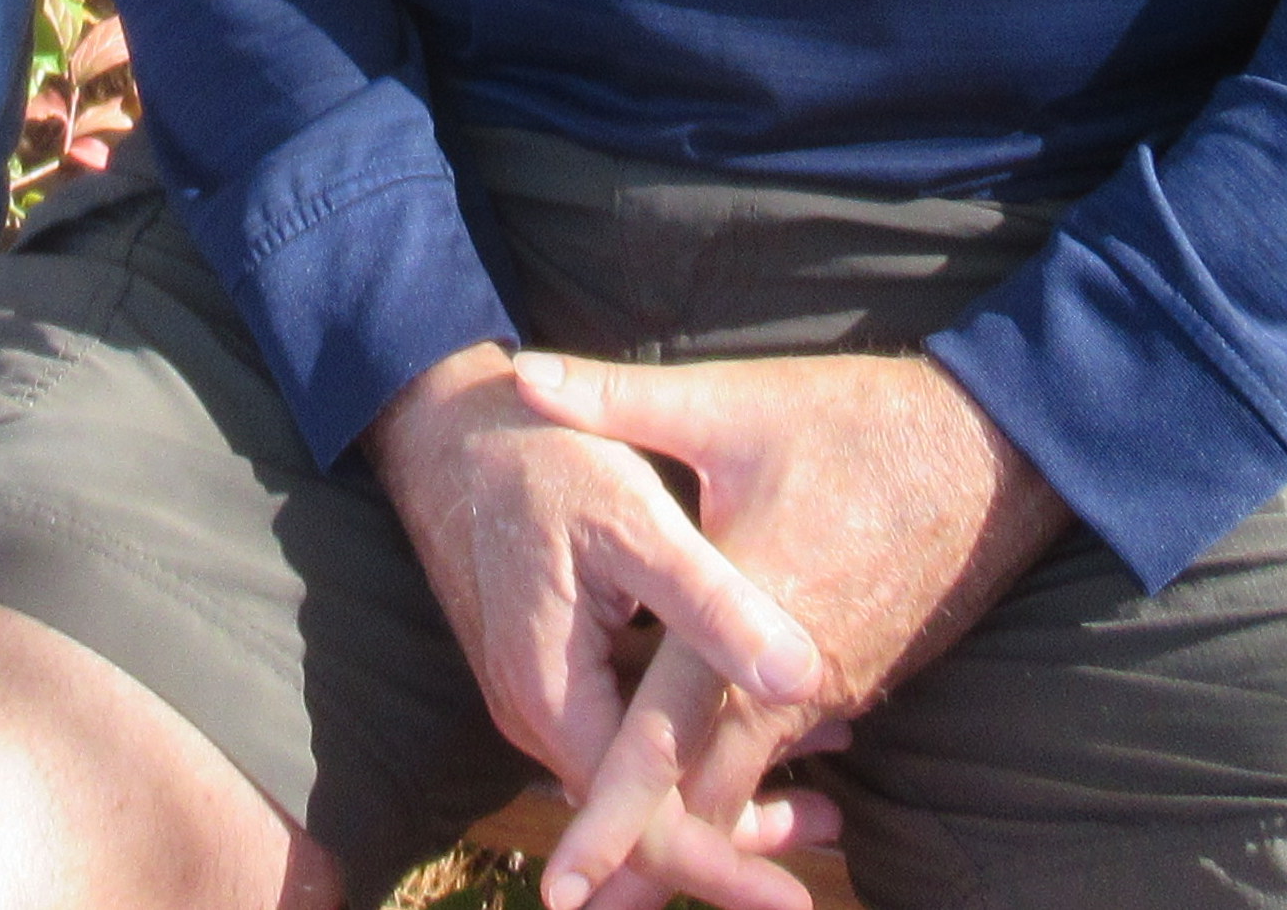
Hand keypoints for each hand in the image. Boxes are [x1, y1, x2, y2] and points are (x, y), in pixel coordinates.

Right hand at [363, 342, 826, 844]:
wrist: (454, 425)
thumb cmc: (543, 459)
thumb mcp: (637, 521)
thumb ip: (715, 604)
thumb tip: (804, 678)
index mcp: (553, 695)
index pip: (643, 823)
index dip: (722, 866)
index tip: (795, 903)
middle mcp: (538, 715)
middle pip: (642, 816)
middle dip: (736, 834)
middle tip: (832, 828)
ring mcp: (541, 695)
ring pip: (637, 775)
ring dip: (721, 783)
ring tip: (820, 786)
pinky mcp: (555, 669)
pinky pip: (624, 731)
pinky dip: (690, 737)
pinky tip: (762, 712)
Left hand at [513, 350, 1071, 909]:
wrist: (1000, 451)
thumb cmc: (862, 421)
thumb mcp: (733, 403)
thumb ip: (620, 399)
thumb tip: (523, 380)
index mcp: (753, 616)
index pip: (663, 746)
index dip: (608, 823)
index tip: (559, 884)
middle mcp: (795, 677)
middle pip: (706, 798)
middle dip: (642, 859)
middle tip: (579, 906)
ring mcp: (834, 687)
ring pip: (747, 784)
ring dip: (689, 827)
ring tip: (626, 876)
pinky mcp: (856, 681)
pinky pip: (783, 753)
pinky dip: (738, 787)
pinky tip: (697, 795)